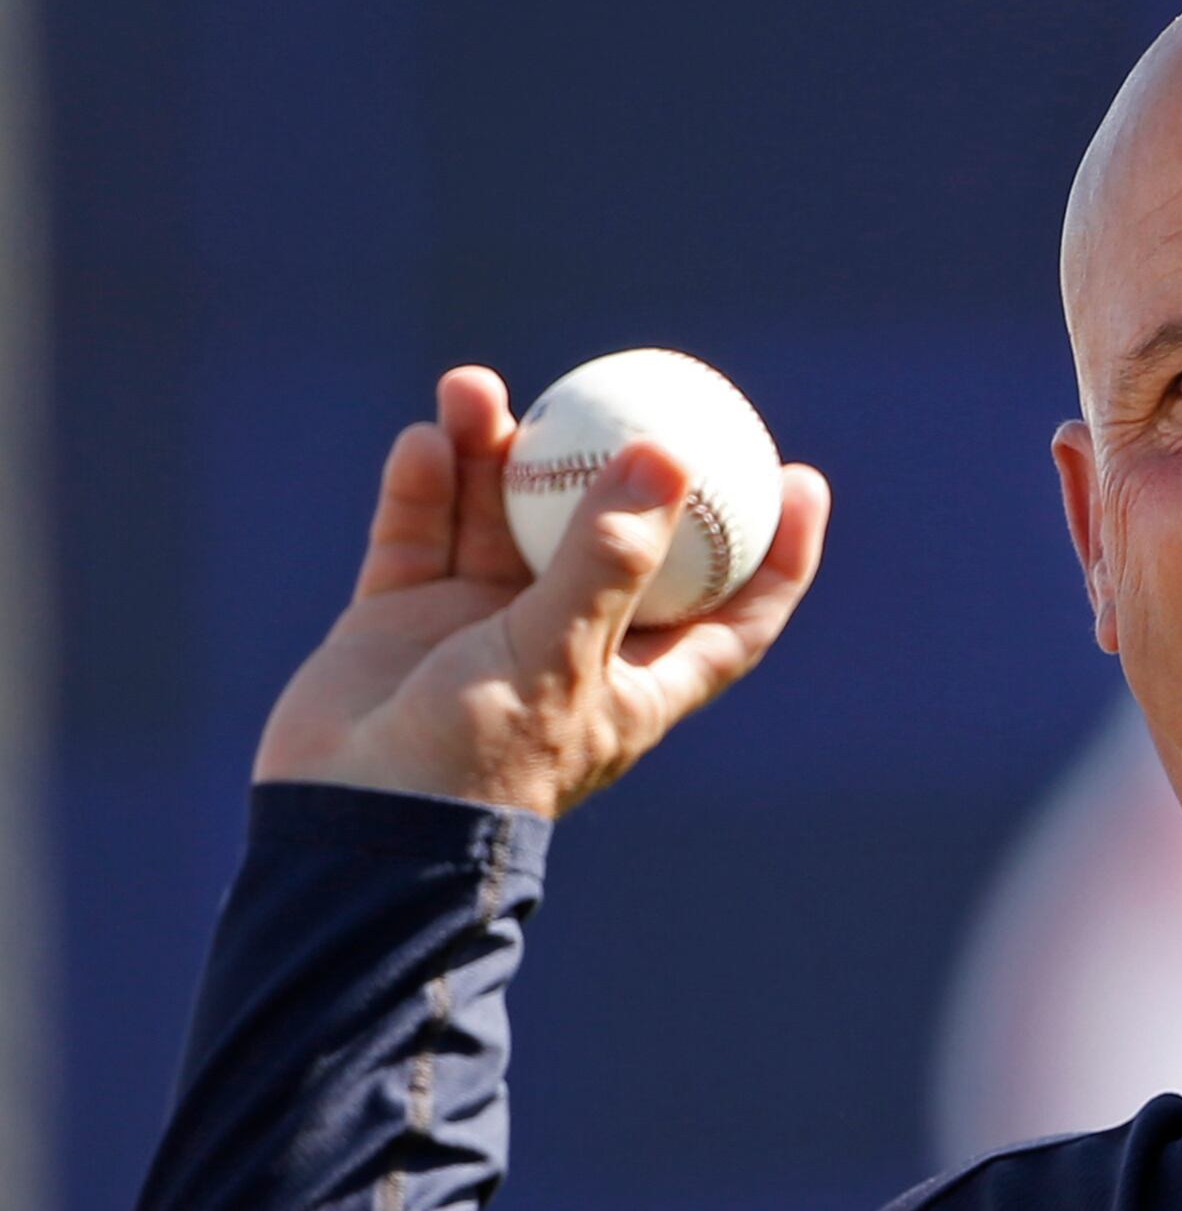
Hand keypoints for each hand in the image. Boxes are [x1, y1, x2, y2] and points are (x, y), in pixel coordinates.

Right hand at [253, 365, 830, 818]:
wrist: (352, 823)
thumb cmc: (479, 761)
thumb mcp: (560, 659)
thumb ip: (608, 560)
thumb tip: (667, 458)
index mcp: (634, 680)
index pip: (732, 614)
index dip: (776, 554)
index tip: (800, 479)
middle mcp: (566, 645)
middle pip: (604, 536)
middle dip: (608, 462)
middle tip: (624, 386)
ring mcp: (480, 628)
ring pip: (498, 516)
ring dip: (491, 451)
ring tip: (476, 390)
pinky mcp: (403, 618)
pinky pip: (420, 533)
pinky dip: (425, 485)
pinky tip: (430, 437)